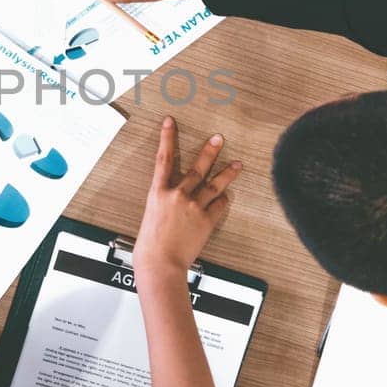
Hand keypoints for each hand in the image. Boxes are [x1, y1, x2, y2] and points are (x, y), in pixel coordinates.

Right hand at [133, 118, 241, 283]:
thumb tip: (172, 201)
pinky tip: (227, 197)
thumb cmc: (149, 246)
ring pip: (215, 185)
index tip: (170, 122)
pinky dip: (224, 201)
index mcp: (157, 193)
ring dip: (227, 173)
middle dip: (209, 152)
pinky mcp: (205, 220)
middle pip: (197, 168)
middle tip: (219, 138)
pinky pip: (219, 206)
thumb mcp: (150, 217)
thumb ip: (163, 204)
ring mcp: (193, 207)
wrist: (159, 263)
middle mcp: (176, 195)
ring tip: (237, 163)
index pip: (163, 159)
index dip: (167, 138)